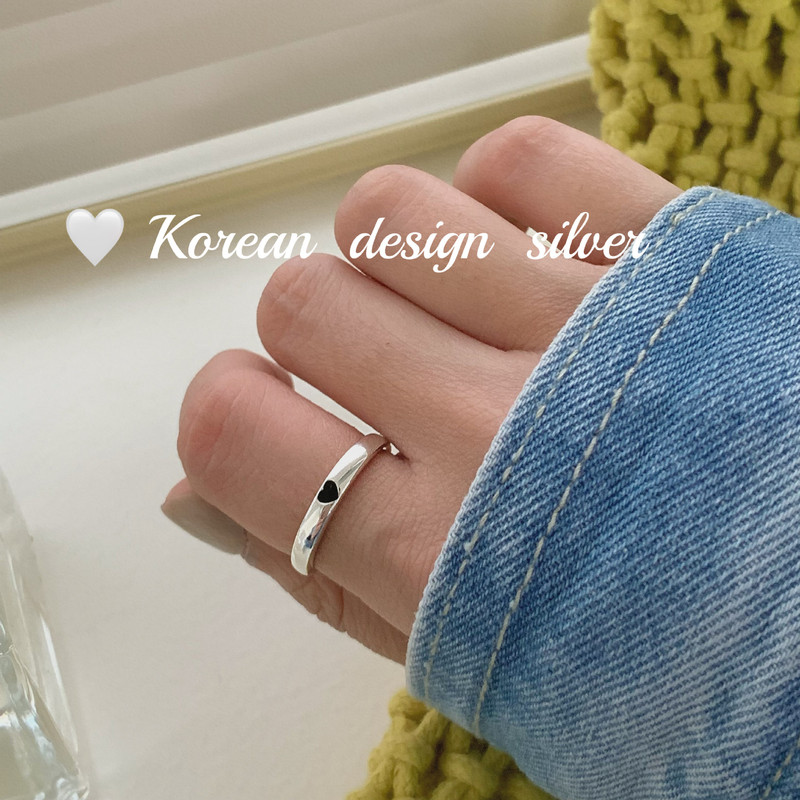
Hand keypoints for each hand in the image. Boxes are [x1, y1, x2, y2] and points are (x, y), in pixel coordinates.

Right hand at [161, 116, 678, 663]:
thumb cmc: (650, 660)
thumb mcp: (459, 658)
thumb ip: (313, 574)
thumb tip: (195, 496)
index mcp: (436, 556)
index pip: (234, 432)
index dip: (226, 415)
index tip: (263, 420)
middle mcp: (498, 430)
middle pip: (303, 299)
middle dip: (317, 334)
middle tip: (384, 375)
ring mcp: (587, 329)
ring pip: (390, 211)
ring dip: (394, 256)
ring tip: (454, 310)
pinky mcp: (673, 254)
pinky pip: (519, 157)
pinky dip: (494, 193)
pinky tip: (523, 258)